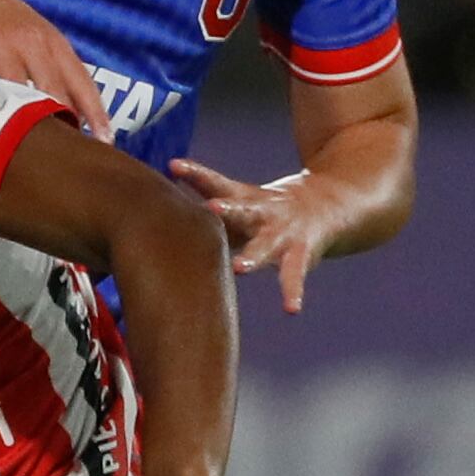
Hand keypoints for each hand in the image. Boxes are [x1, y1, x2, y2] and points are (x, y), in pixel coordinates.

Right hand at [0, 0, 111, 138]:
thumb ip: (51, 68)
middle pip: (52, 93)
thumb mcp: (32, 35)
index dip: (94, 112)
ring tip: (20, 147)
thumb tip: (73, 111)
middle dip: (57, 123)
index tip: (103, 141)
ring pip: (17, 92)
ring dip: (19, 120)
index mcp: (51, 41)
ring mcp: (0, 44)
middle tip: (59, 154)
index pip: (80, 81)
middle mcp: (31, 41)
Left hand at [167, 157, 340, 313]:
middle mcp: (262, 214)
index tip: (175, 166)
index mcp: (243, 199)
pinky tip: (292, 309)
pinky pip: (293, 277)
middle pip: (243, 210)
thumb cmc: (265, 211)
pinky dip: (293, 293)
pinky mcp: (300, 255)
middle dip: (227, 209)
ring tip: (241, 268)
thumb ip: (201, 203)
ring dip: (252, 257)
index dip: (196, 173)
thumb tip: (149, 207)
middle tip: (211, 206)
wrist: (326, 205)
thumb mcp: (236, 202)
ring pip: (265, 245)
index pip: (216, 183)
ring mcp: (282, 235)